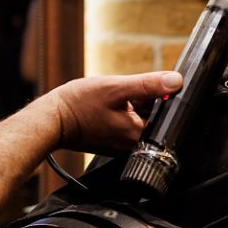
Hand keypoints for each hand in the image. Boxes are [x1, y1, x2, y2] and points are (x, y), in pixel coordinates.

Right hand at [39, 71, 182, 153]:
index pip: (165, 112)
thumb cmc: (78, 104)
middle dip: (141, 99)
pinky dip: (120, 112)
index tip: (138, 89)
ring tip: (108, 103)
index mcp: (139, 134)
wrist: (51, 120)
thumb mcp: (116, 88)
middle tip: (118, 96)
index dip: (156, 95)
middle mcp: (134, 145)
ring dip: (130, 104)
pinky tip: (104, 108)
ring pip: (138, 117)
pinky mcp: (113, 143)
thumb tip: (176, 81)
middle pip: (152, 115)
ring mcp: (123, 146)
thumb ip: (148, 85)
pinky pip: (126, 123)